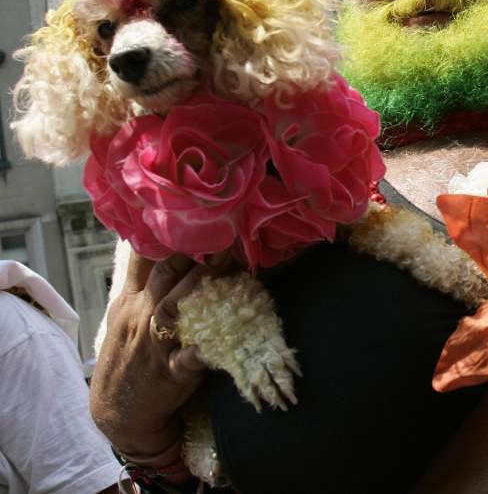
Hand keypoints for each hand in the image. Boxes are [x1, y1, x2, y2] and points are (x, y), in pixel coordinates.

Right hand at [89, 249, 230, 457]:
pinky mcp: (172, 373)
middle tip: (222, 231)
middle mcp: (141, 317)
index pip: (144, 259)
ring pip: (176, 309)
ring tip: (229, 264)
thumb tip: (161, 243)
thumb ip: (143, 281)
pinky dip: (204, 348)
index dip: (166, 235)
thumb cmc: (128, 356)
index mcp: (130, 301)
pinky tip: (221, 335)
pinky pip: (189, 358)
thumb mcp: (125, 315)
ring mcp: (156, 345)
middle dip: (194, 252)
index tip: (190, 213)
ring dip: (202, 286)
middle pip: (166, 276)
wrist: (118, 412)